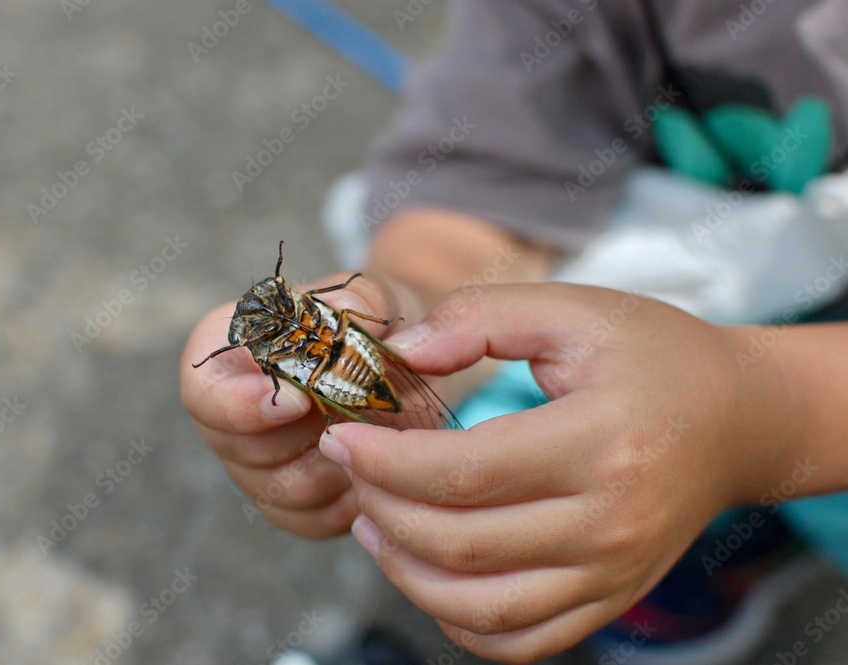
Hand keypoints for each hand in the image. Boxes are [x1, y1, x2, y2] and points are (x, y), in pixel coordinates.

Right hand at [179, 271, 422, 537]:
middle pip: (243, 449)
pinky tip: (380, 463)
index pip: (204, 392)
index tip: (300, 400)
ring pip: (283, 489)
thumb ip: (360, 303)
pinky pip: (313, 519)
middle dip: (308, 434)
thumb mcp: (369, 297)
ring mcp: (253, 467)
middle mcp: (227, 416)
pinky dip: (351, 495)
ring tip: (379, 428)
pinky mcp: (289, 506)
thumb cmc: (370, 324)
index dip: (243, 405)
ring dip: (338, 464)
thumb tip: (354, 325)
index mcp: (227, 353)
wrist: (398, 364)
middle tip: (364, 409)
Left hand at [317, 283, 798, 661]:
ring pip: (482, 608)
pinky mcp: (609, 599)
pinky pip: (521, 641)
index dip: (387, 460)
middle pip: (462, 544)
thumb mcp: (572, 310)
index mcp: (600, 442)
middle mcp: (609, 524)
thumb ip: (481, 317)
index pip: (465, 472)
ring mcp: (612, 574)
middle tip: (352, 468)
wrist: (736, 419)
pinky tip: (427, 572)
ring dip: (406, 573)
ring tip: (370, 522)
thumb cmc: (653, 356)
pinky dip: (459, 620)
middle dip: (382, 507)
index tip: (344, 435)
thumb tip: (400, 352)